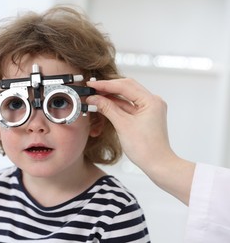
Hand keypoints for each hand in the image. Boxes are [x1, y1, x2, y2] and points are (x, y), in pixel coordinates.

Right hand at [86, 78, 194, 204]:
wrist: (157, 164)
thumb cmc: (146, 148)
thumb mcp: (122, 125)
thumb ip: (108, 108)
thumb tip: (94, 99)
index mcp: (151, 101)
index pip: (125, 86)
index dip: (105, 85)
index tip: (91, 84)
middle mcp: (152, 101)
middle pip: (126, 87)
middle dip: (108, 88)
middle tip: (92, 88)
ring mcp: (148, 108)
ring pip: (126, 97)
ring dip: (110, 97)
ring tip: (95, 97)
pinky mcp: (144, 116)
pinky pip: (127, 106)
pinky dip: (116, 105)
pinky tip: (104, 105)